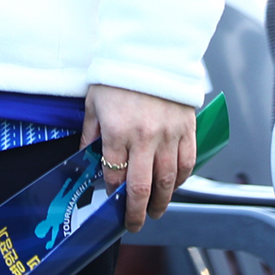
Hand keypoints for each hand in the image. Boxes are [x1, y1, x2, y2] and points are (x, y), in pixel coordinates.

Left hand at [81, 84, 195, 232]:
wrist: (150, 50)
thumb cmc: (118, 75)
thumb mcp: (94, 103)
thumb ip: (90, 133)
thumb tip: (87, 158)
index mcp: (118, 131)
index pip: (114, 174)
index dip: (113, 192)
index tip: (112, 201)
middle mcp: (145, 137)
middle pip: (142, 186)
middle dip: (138, 211)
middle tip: (135, 223)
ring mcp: (169, 134)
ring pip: (168, 180)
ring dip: (162, 201)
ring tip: (156, 211)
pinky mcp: (187, 128)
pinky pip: (187, 163)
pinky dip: (182, 179)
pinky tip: (174, 186)